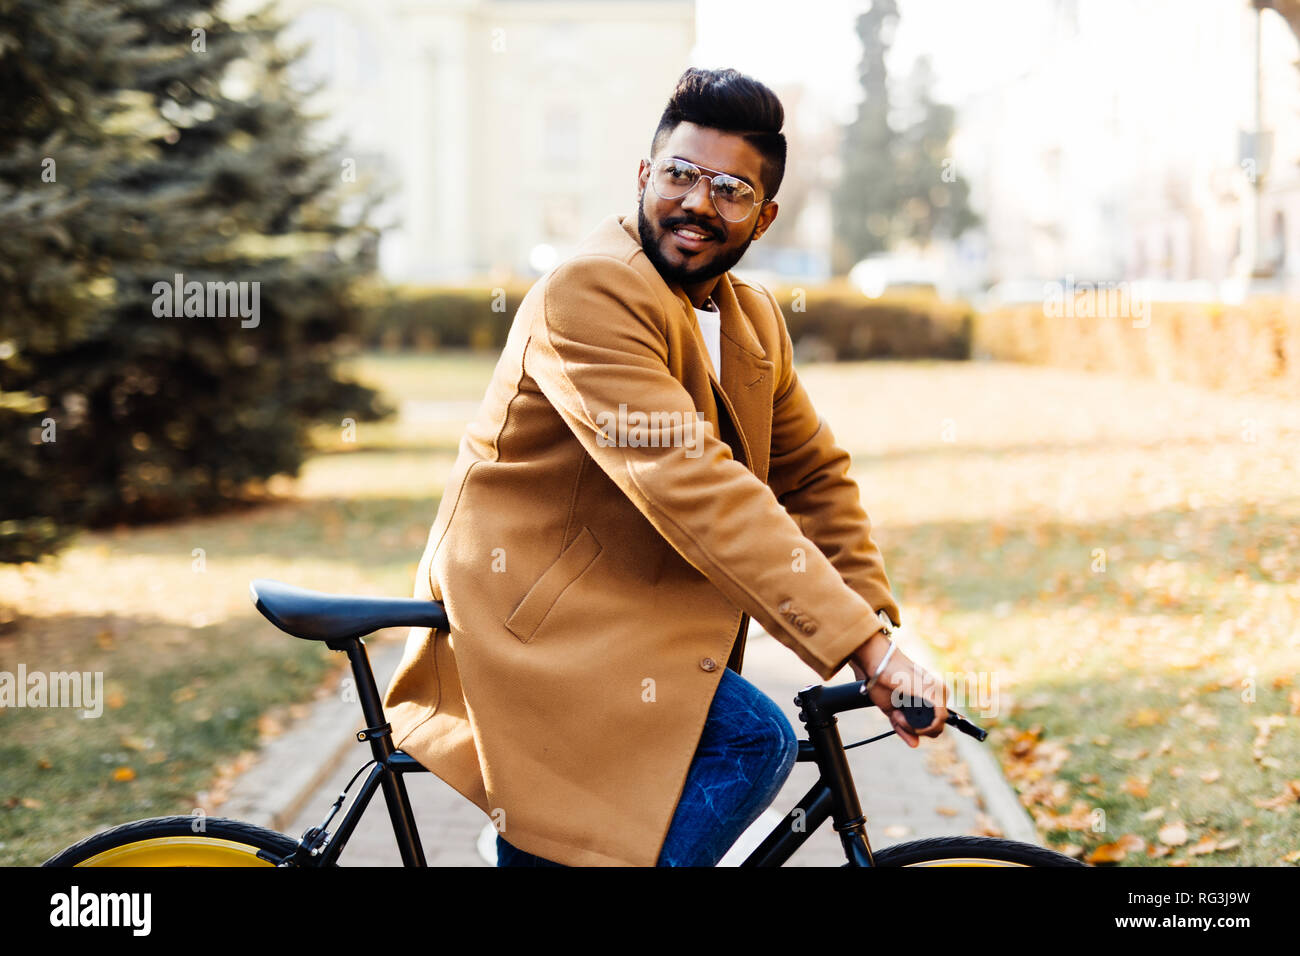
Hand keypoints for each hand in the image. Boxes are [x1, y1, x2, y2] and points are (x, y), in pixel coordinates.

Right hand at [848, 630, 948, 747]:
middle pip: (937, 727)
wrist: (877, 664)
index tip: (899, 720)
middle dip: (916, 729)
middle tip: (897, 717)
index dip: (917, 729)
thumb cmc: (882, 682)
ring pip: (937, 727)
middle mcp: (939, 693)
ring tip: (897, 714)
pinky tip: (903, 718)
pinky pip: (937, 722)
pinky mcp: (936, 695)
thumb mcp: (893, 711)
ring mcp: (939, 693)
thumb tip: (915, 745)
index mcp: (931, 695)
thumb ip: (905, 728)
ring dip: (915, 727)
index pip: (934, 723)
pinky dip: (919, 727)